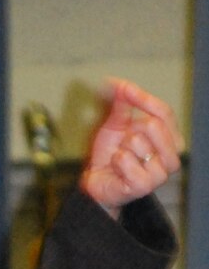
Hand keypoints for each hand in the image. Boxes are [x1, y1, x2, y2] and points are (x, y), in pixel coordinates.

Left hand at [79, 78, 180, 212]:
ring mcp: (160, 174)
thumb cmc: (112, 154)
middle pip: (155, 124)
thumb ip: (121, 103)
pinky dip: (115, 160)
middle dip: (131, 129)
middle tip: (124, 143)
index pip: (165, 112)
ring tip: (121, 158)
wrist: (97, 182)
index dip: (144, 98)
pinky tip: (116, 168)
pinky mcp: (144, 186)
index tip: (123, 88)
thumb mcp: (116, 124)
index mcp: (171, 139)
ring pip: (138, 141)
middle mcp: (171, 157)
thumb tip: (117, 82)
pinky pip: (125, 159)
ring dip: (121, 147)